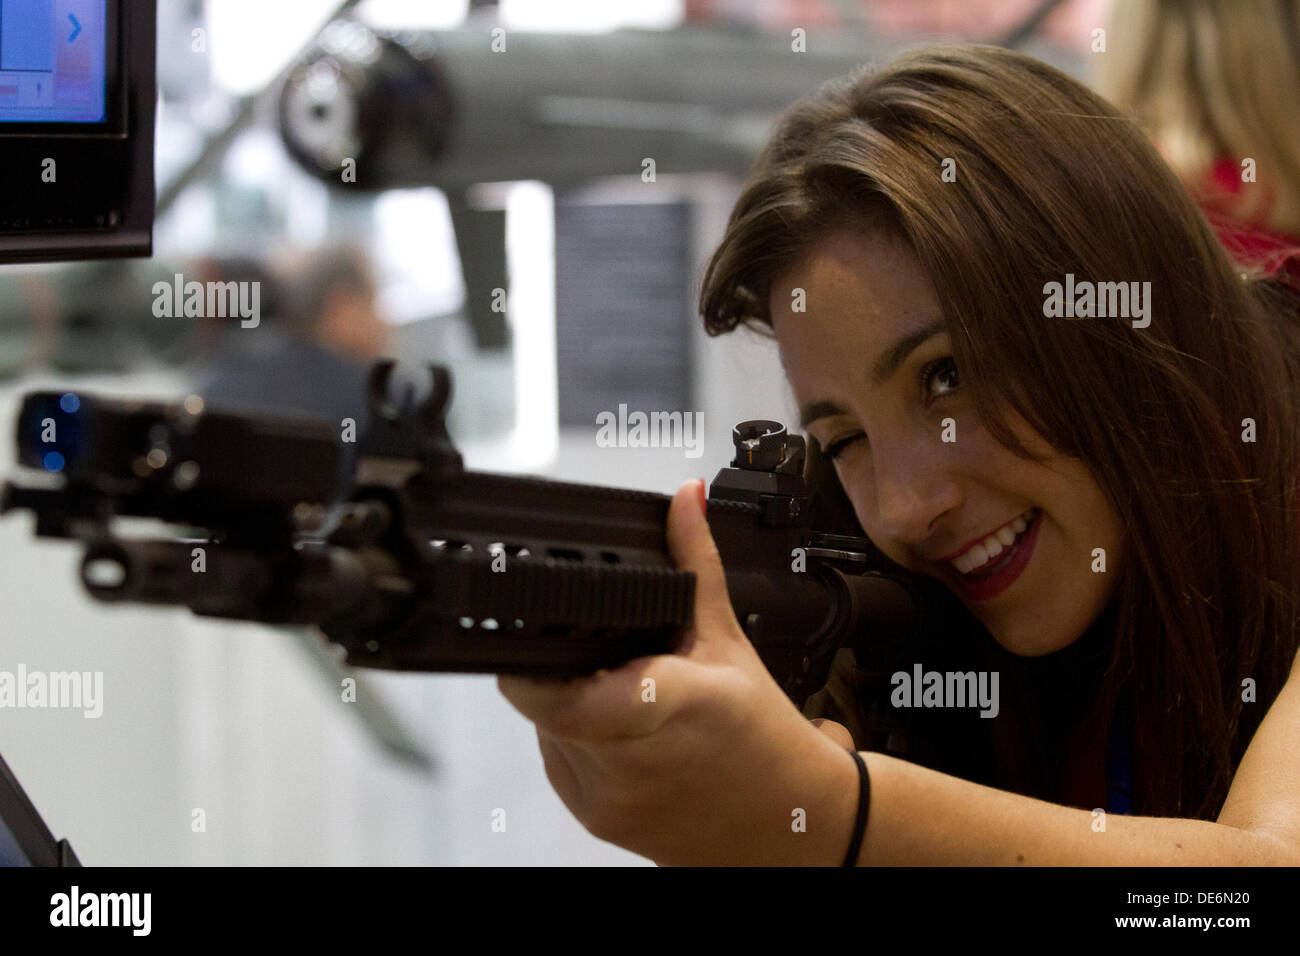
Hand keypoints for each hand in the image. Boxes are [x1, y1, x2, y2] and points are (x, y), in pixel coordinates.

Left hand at [498, 479, 860, 864]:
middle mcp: (623, 764)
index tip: (540, 626)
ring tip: (622, 689)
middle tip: (605, 651)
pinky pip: (560, 764)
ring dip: (569, 703)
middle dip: (566, 667)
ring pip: (547, 732)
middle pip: (546, 701)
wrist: (793, 827)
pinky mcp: (597, 820)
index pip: (555, 693)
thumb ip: (695, 565)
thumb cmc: (767, 740)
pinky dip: (577, 738)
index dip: (534, 659)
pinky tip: (622, 727)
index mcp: (660, 709)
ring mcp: (606, 799)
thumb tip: (684, 500)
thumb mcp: (730, 641)